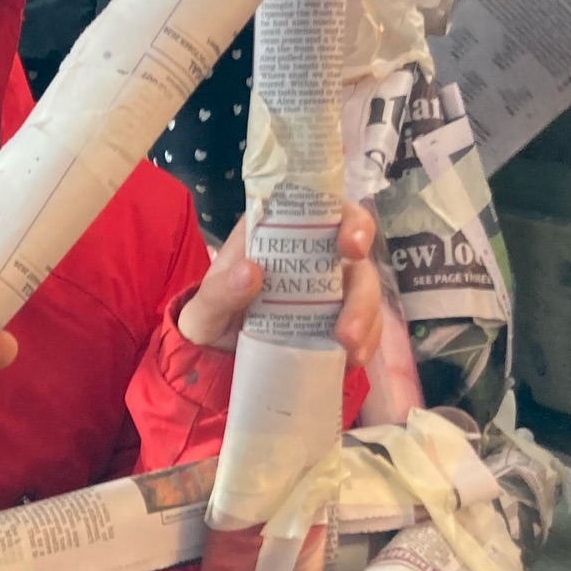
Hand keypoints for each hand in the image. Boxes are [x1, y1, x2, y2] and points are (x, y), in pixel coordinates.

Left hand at [177, 202, 381, 364]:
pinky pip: (365, 323)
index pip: (321, 210)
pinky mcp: (337, 318)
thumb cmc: (208, 320)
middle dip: (362, 284)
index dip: (348, 219)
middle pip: (354, 251)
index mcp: (276, 234)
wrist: (211, 361)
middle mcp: (309, 253)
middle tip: (350, 320)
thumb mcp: (204, 309)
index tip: (352, 245)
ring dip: (365, 317)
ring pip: (364, 289)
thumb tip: (251, 272)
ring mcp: (327, 287)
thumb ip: (220, 292)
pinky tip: (353, 359)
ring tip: (349, 348)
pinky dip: (366, 340)